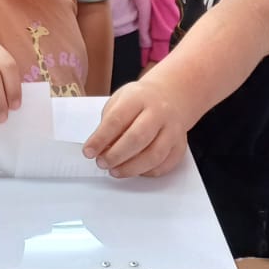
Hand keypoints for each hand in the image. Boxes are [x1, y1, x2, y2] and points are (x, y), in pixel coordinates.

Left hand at [81, 80, 197, 177]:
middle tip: (102, 163)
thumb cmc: (139, 101)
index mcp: (139, 98)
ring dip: (131, 168)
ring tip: (115, 170)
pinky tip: (135, 170)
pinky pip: (165, 164)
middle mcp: (159, 112)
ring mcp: (173, 129)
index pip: (117, 119)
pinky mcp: (180, 145)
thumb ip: (109, 124)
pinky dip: (148, 172)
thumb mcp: (120, 101)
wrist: (171, 96)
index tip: (88, 152)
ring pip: (154, 155)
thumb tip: (100, 149)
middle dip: (116, 155)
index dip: (100, 139)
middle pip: (137, 138)